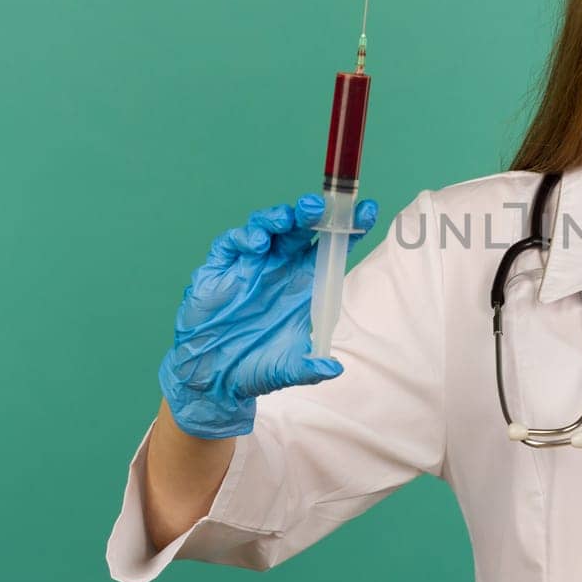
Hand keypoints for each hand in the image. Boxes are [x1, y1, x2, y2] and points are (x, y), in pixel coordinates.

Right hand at [158, 193, 378, 438]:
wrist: (213, 376)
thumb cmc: (256, 366)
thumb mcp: (287, 369)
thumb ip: (310, 367)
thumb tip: (335, 369)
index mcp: (304, 282)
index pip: (331, 248)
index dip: (348, 228)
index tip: (368, 210)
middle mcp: (280, 266)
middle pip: (300, 229)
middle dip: (312, 213)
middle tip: (319, 205)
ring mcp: (250, 264)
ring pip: (267, 227)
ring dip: (277, 218)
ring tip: (287, 218)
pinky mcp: (220, 268)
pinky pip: (231, 243)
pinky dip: (244, 238)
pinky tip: (255, 244)